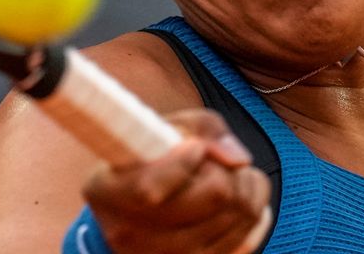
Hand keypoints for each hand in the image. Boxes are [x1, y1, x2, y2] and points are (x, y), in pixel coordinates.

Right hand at [83, 109, 271, 253]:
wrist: (135, 210)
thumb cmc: (149, 160)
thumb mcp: (160, 130)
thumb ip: (202, 128)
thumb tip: (237, 159)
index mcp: (109, 194)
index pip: (152, 188)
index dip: (186, 161)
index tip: (194, 147)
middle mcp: (133, 234)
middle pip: (215, 195)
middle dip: (226, 167)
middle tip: (216, 159)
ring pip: (240, 213)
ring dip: (245, 184)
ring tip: (228, 173)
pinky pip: (248, 235)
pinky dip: (253, 207)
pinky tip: (239, 195)